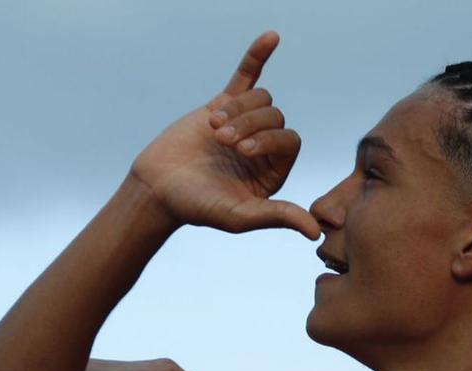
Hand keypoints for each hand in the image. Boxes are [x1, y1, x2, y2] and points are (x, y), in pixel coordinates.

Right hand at [129, 30, 319, 239]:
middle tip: (222, 141)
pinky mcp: (222, 105)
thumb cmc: (198, 207)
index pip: (290, 140)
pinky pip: (246, 76)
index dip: (270, 139)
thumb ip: (278, 216)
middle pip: (276, 117)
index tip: (243, 150)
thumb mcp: (241, 216)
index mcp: (273, 170)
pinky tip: (272, 37)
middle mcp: (263, 146)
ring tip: (214, 128)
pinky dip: (258, 55)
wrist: (157, 188)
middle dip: (250, 124)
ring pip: (260, 99)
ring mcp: (244, 123)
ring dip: (238, 109)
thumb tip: (315, 233)